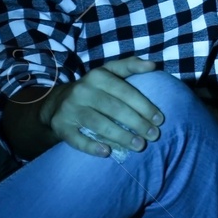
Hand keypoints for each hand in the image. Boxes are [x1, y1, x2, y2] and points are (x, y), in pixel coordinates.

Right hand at [39, 58, 164, 155]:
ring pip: (98, 124)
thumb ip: (130, 66)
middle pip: (114, 108)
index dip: (144, 106)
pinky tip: (107, 152)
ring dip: (121, 136)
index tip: (159, 120)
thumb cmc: (93, 88)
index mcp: (98, 76)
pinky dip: (91, 146)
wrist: (57, 102)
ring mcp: (70, 109)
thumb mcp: (108, 72)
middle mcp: (83, 91)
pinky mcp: (60, 126)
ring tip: (139, 146)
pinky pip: (76, 139)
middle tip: (153, 136)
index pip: (125, 91)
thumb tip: (153, 65)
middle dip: (137, 123)